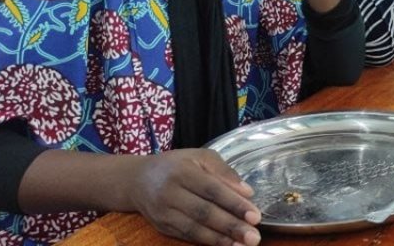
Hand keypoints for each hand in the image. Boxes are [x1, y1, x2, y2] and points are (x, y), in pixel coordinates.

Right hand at [125, 149, 260, 245]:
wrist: (137, 180)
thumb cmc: (177, 165)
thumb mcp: (201, 157)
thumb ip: (224, 172)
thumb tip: (247, 192)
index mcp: (183, 171)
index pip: (213, 190)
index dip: (234, 204)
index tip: (256, 216)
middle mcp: (170, 192)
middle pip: (204, 212)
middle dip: (231, 226)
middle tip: (254, 237)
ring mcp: (164, 212)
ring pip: (195, 228)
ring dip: (221, 239)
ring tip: (243, 245)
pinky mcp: (161, 226)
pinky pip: (186, 235)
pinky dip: (207, 241)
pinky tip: (226, 245)